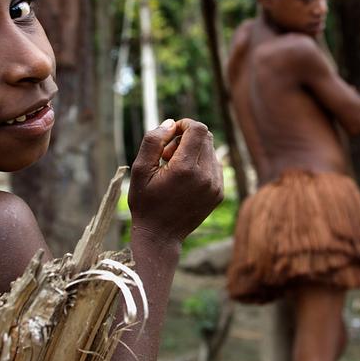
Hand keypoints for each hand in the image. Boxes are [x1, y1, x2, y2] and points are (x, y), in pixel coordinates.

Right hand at [128, 118, 223, 243]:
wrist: (160, 237)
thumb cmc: (145, 202)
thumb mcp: (140, 170)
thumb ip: (153, 141)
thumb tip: (171, 123)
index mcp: (185, 169)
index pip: (198, 129)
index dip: (184, 125)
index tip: (170, 135)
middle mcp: (206, 176)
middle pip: (206, 137)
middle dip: (186, 138)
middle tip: (167, 155)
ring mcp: (216, 186)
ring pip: (211, 151)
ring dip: (193, 151)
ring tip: (174, 168)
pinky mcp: (219, 193)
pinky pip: (214, 165)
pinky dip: (200, 164)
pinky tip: (184, 179)